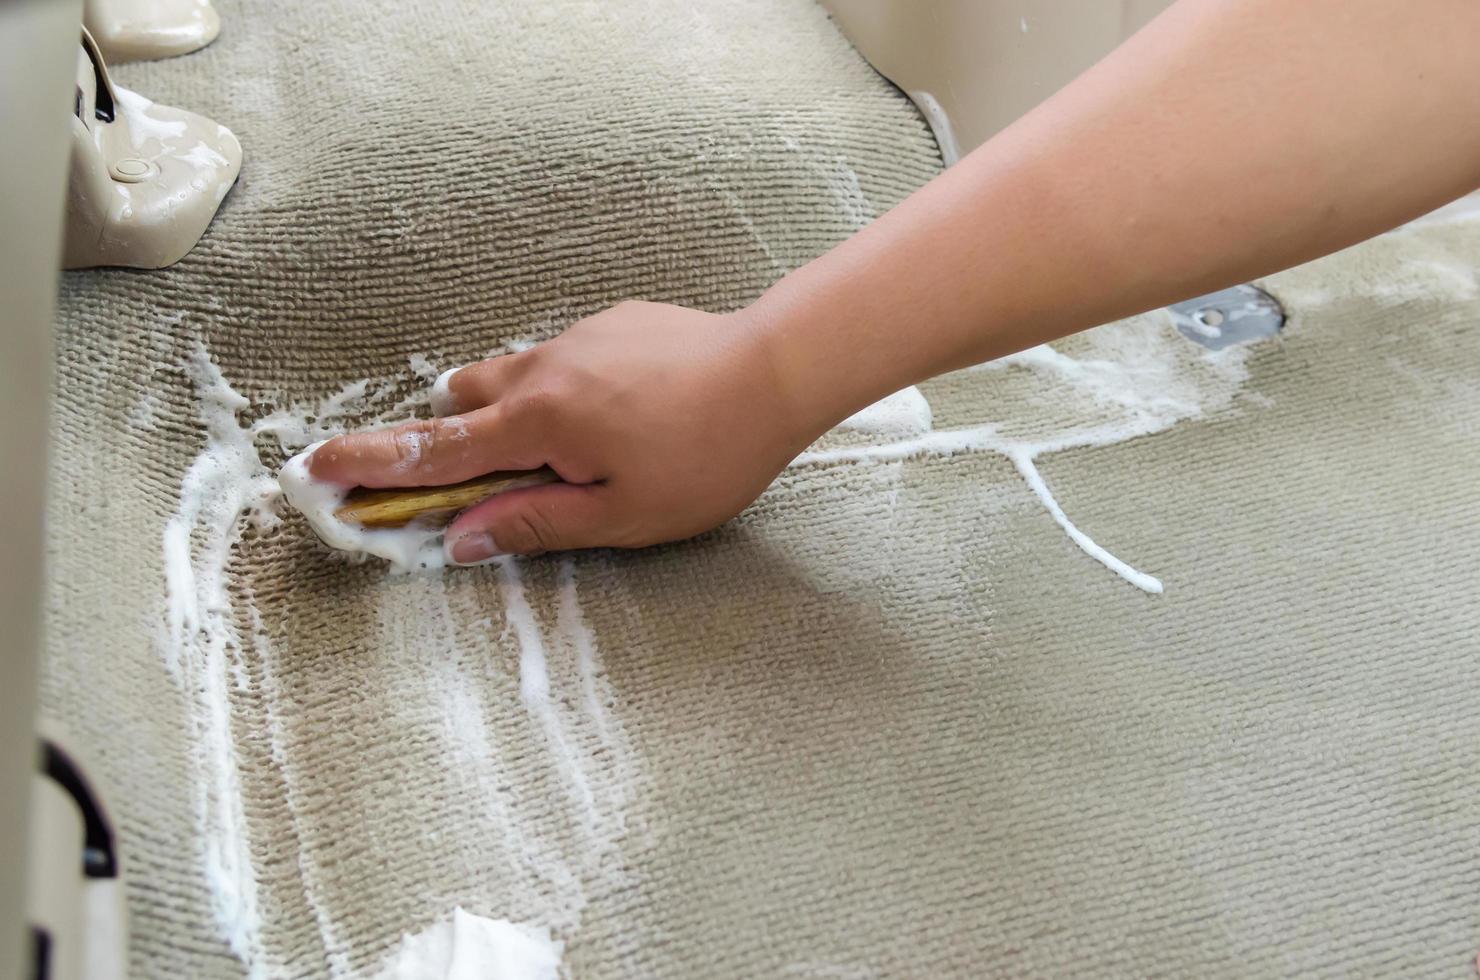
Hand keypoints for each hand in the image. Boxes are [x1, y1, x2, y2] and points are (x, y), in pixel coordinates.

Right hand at [308, 301, 817, 562]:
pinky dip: (558, 393)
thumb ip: (535, 524)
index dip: (367, 465)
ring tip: (562, 455)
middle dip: (448, 441)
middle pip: (459, 403)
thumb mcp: (622, 515)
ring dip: (507, 415)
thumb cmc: (706, 455)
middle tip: (477, 482)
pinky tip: (618, 417)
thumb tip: (462, 540)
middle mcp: (541, 370)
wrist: (775, 369)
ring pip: (509, 377)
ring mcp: (576, 338)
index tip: (311, 470)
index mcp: (536, 422)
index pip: (430, 451)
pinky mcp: (610, 323)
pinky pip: (558, 360)